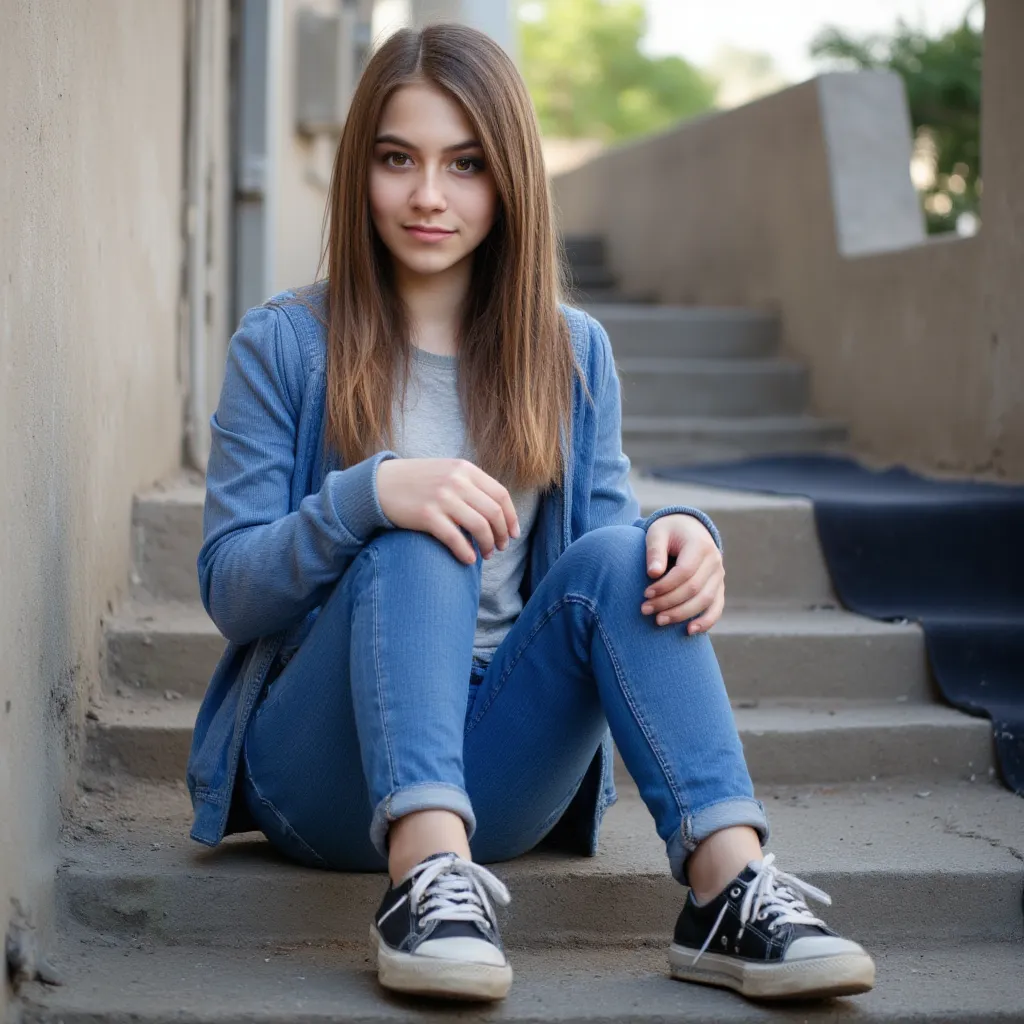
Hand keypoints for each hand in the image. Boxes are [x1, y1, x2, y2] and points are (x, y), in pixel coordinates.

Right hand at [376, 458, 519, 564]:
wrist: (380, 484)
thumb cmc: (417, 482)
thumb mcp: (447, 472)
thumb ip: (471, 484)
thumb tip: (497, 511)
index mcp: (465, 469)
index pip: (500, 495)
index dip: (511, 517)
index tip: (513, 533)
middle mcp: (456, 481)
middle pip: (493, 513)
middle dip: (501, 534)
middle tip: (500, 547)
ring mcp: (442, 498)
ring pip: (479, 526)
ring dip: (488, 545)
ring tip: (486, 554)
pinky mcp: (427, 515)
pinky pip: (456, 538)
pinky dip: (466, 552)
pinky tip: (469, 559)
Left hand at [640, 514, 724, 633]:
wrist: (688, 528)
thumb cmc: (668, 531)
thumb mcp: (657, 533)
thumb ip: (655, 551)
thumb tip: (653, 573)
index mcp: (700, 545)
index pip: (684, 572)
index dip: (665, 586)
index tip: (645, 594)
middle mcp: (714, 561)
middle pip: (693, 589)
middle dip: (668, 602)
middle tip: (645, 610)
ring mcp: (719, 576)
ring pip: (704, 601)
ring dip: (681, 614)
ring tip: (658, 621)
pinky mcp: (718, 587)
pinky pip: (716, 608)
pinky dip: (706, 621)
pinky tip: (690, 631)